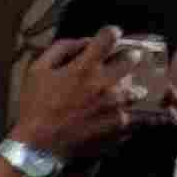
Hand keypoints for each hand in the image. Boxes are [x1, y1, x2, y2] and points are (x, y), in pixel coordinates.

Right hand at [0, 34, 131, 160]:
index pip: (109, 37)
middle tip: (123, 62)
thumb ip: (61, 49)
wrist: (40, 144)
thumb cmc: (35, 105)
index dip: (111, 33)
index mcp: (85, 67)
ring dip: (133, 88)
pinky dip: (137, 114)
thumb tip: (85, 41)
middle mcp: (106, 83)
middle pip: (133, 59)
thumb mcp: (37, 70)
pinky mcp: (122, 125)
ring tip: (124, 94)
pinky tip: (129, 115)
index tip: (111, 36)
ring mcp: (117, 105)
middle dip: (129, 57)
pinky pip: (140, 115)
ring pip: (140, 89)